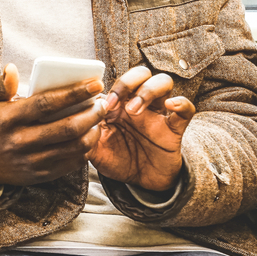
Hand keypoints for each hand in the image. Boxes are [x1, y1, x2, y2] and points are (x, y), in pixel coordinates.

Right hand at [0, 64, 106, 186]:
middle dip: (91, 114)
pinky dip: (84, 150)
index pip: (46, 104)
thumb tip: (12, 68)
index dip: (74, 93)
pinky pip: (69, 164)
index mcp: (9, 118)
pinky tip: (89, 138)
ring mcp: (31, 161)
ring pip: (72, 147)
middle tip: (104, 103)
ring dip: (92, 132)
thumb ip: (1, 84)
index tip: (95, 84)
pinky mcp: (39, 175)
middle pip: (66, 127)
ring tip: (100, 120)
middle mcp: (21, 141)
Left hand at [89, 66, 195, 191]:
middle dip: (128, 81)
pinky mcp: (175, 127)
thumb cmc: (117, 159)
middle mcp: (139, 103)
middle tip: (118, 104)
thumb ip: (83, 135)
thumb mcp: (94, 149)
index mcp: (118, 104)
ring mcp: (158, 113)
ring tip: (135, 110)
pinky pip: (186, 108)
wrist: (141, 182)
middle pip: (141, 73)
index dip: (107, 87)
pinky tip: (170, 106)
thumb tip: (70, 120)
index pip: (115, 80)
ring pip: (163, 81)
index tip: (101, 105)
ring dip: (148, 90)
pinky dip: (181, 103)